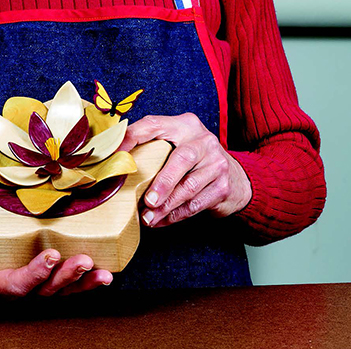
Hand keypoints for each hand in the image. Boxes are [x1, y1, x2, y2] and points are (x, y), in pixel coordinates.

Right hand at [0, 216, 112, 298]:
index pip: (13, 284)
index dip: (33, 274)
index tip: (49, 256)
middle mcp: (13, 289)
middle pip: (42, 290)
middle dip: (64, 277)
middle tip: (81, 260)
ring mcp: (33, 285)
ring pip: (59, 290)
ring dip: (81, 282)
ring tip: (100, 271)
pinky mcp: (46, 276)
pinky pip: (68, 285)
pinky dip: (86, 282)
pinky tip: (103, 274)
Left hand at [118, 113, 251, 227]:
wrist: (235, 178)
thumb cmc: (194, 161)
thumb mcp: (176, 145)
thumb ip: (151, 148)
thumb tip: (114, 163)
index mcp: (184, 125)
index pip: (153, 125)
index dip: (131, 138)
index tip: (114, 155)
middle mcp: (203, 140)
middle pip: (182, 159)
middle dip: (162, 183)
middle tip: (147, 201)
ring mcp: (216, 163)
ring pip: (189, 187)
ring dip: (165, 206)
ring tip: (148, 217)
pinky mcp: (223, 186)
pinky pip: (195, 204)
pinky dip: (175, 215)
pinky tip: (161, 220)